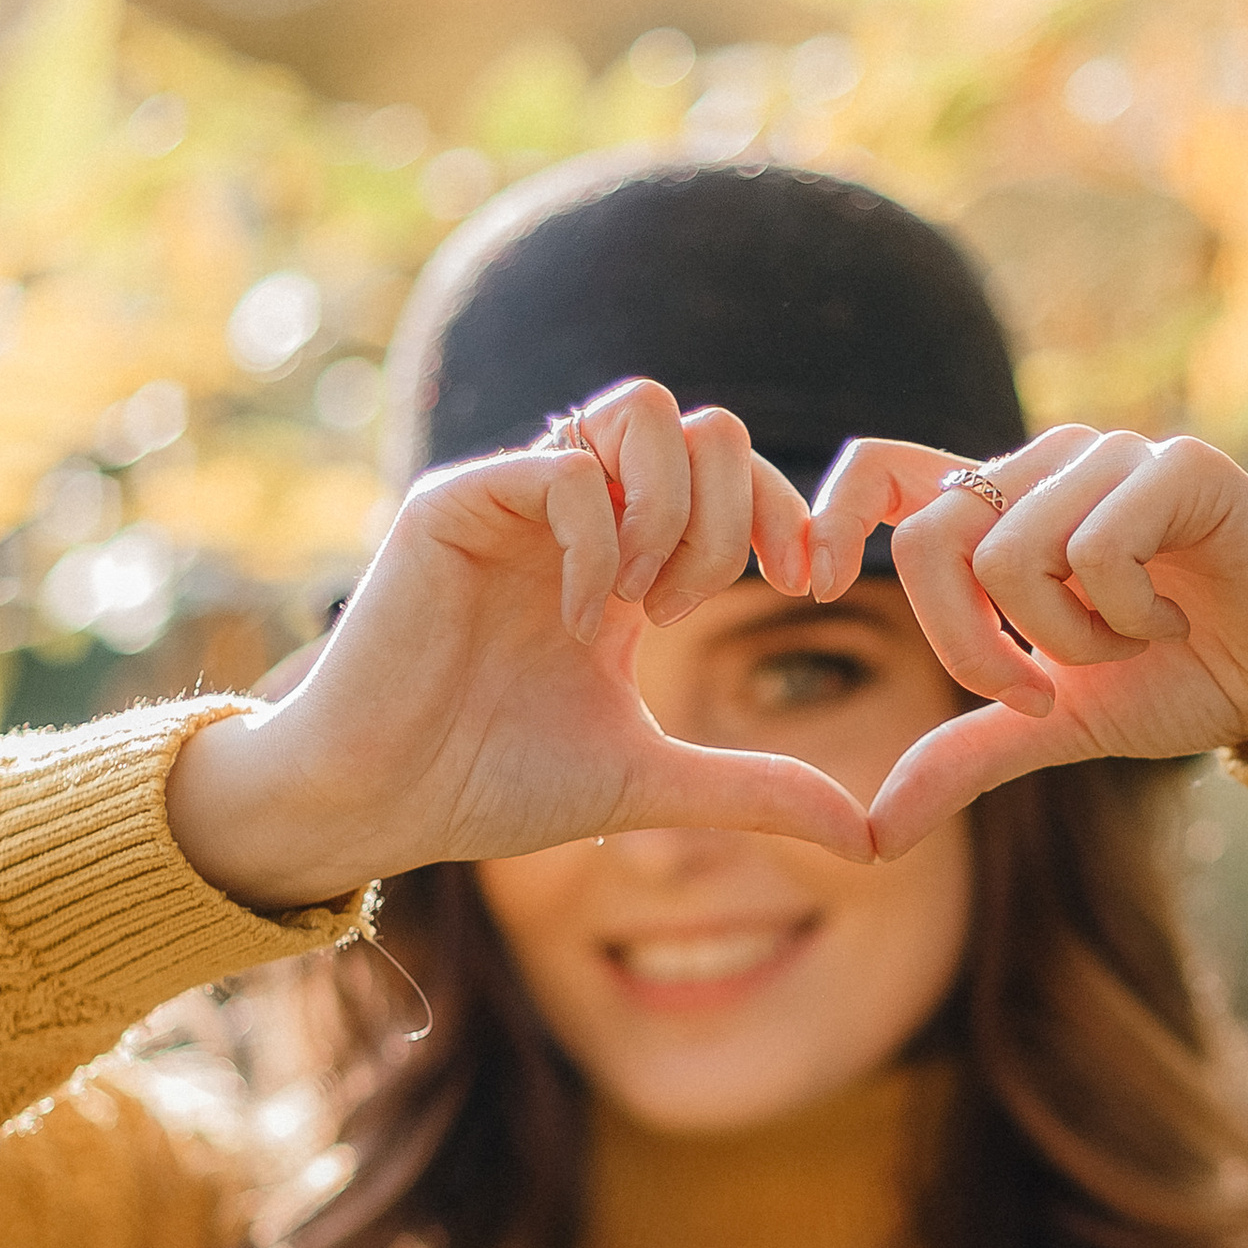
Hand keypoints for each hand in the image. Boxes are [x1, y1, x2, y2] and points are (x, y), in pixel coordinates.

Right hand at [167, 384, 872, 908]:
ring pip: (642, 410)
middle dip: (732, 513)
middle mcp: (577, 511)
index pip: (734, 471)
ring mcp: (516, 495)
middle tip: (688, 609)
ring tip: (638, 603)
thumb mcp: (650, 782)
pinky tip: (578, 616)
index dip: (788, 513)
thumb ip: (755, 790)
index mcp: (626, 555)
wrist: (377, 802)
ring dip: (669, 509)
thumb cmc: (491, 784)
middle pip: (704, 423)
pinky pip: (563, 467)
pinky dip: (596, 540)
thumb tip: (870, 836)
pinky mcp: (455, 501)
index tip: (808, 584)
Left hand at [809, 428, 1247, 856]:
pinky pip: (1095, 548)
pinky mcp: (1179, 464)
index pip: (884, 467)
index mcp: (1007, 509)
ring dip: (1069, 641)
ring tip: (1133, 641)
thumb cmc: (1186, 680)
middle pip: (933, 536)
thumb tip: (872, 833)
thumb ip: (969, 754)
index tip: (810, 582)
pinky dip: (1128, 615)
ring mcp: (1113, 455)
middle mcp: (1049, 465)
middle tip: (1039, 690)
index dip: (832, 511)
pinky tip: (1179, 617)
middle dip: (970, 646)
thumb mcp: (1060, 725)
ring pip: (1012, 555)